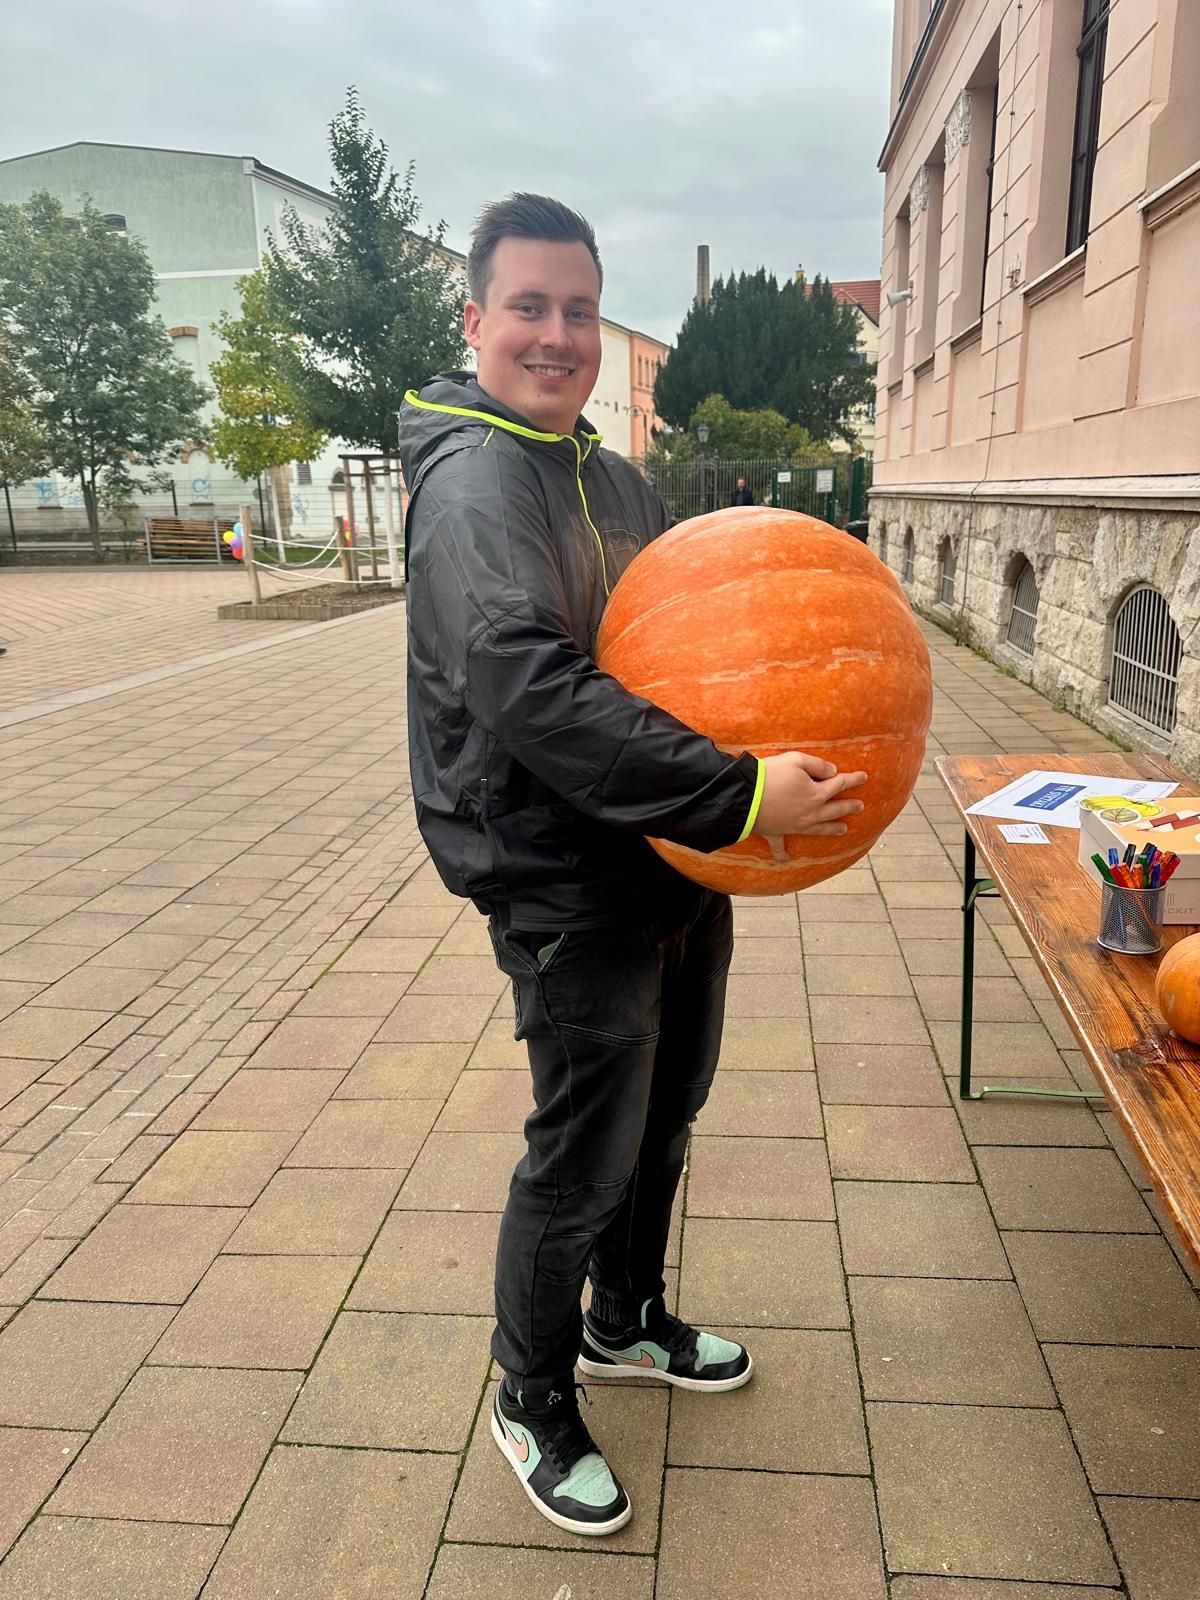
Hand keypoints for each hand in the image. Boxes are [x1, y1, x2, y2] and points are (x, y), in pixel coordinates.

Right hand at [752, 753, 866, 853]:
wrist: (745, 796)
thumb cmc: (770, 775)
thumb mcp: (796, 760)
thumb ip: (817, 765)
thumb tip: (832, 771)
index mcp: (816, 794)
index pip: (839, 784)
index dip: (853, 779)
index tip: (864, 777)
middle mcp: (810, 813)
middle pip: (834, 809)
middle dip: (849, 807)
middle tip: (860, 806)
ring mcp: (794, 825)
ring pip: (818, 829)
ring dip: (831, 829)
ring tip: (843, 829)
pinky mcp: (776, 831)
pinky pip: (779, 845)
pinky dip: (781, 853)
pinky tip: (784, 860)